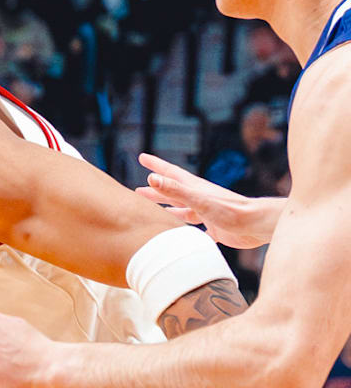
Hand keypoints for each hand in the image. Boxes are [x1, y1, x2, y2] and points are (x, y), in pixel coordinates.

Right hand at [136, 153, 279, 248]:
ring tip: (154, 211)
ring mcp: (207, 213)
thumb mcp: (198, 199)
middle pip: (172, 193)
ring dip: (167, 209)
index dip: (156, 166)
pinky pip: (196, 230)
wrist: (256, 225)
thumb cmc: (230, 210)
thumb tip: (152, 178)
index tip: (142, 158)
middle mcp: (199, 198)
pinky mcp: (215, 229)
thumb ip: (175, 189)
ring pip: (182, 210)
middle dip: (156, 190)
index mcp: (193, 188)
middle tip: (138, 190)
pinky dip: (186, 231)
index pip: (170, 174)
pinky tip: (182, 236)